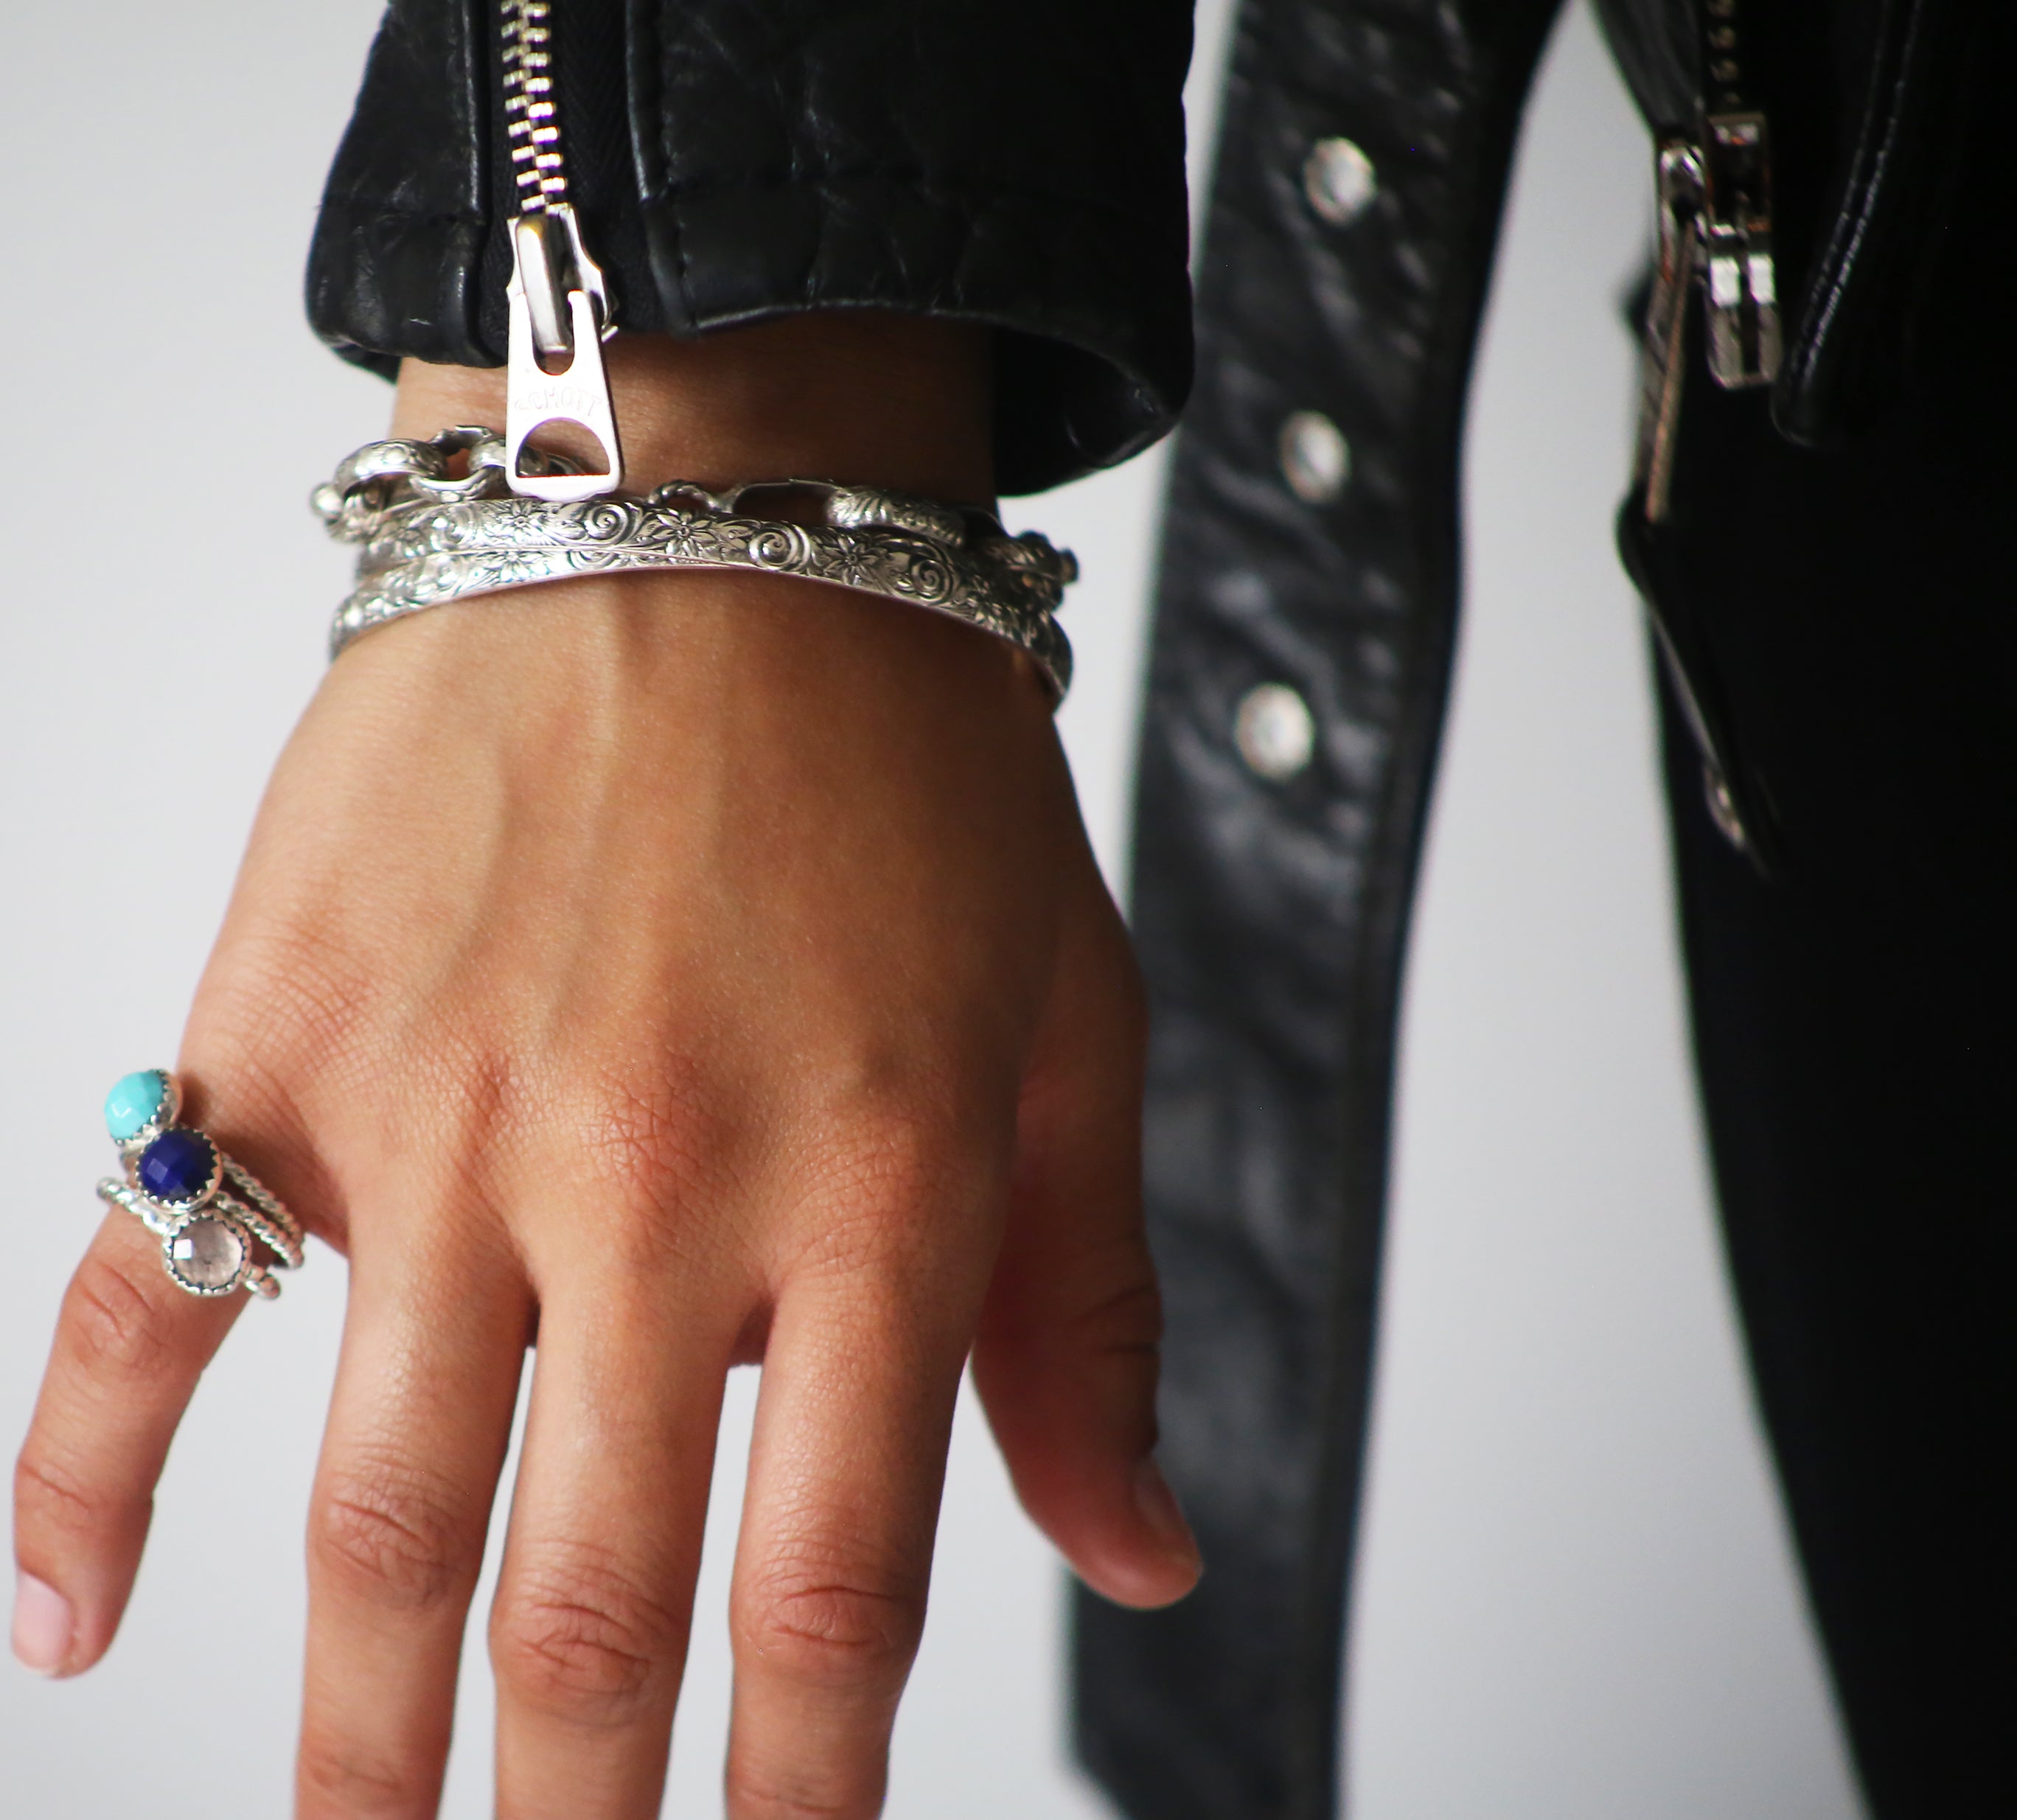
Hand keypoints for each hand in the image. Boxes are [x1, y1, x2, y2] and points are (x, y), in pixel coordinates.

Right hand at [12, 319, 1198, 1818]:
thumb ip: (1091, 1317)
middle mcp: (656, 1178)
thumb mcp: (1070, 1033)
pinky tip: (67, 1622)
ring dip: (356, 1731)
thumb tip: (1141, 1562)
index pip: (833, 1594)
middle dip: (563, 1818)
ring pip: (379, 1510)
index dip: (802, 1802)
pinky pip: (144, 1292)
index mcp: (879, 1188)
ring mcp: (446, 1110)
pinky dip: (80, 1472)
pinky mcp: (287, 1033)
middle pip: (586, 1604)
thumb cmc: (911, 777)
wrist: (708, 516)